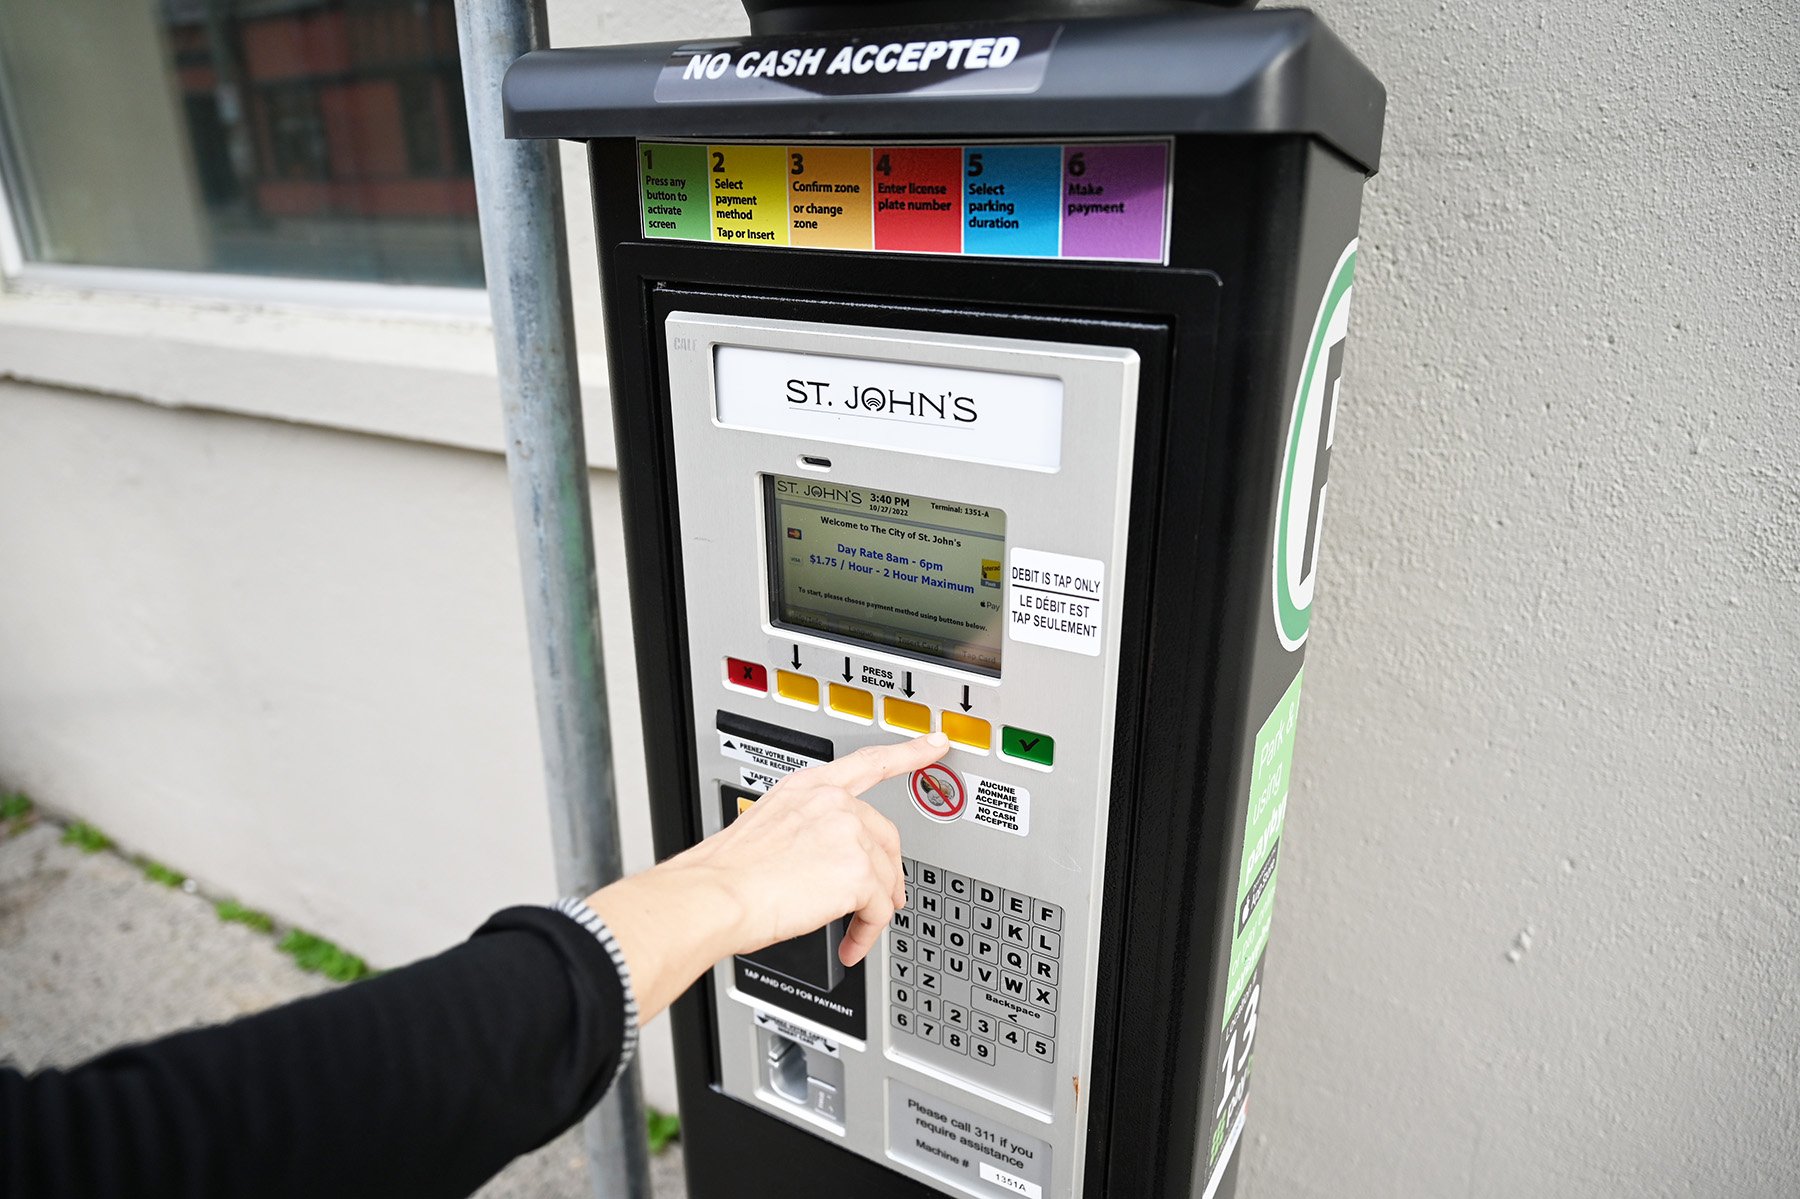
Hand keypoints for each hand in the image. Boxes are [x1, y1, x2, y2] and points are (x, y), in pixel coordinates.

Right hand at [687, 731, 947, 966]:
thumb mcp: (766, 827)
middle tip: (881, 900)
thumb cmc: (727, 873)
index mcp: (809, 787)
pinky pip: (879, 910)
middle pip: (885, 837)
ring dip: (872, 911)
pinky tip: (851, 943)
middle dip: (885, 873)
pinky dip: (868, 932)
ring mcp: (848, 833)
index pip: (869, 762)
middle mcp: (832, 802)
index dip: (908, 752)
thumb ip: (805, 830)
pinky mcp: (858, 873)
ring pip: (883, 878)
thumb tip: (822, 861)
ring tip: (851, 931)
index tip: (935, 743)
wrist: (716, 895)